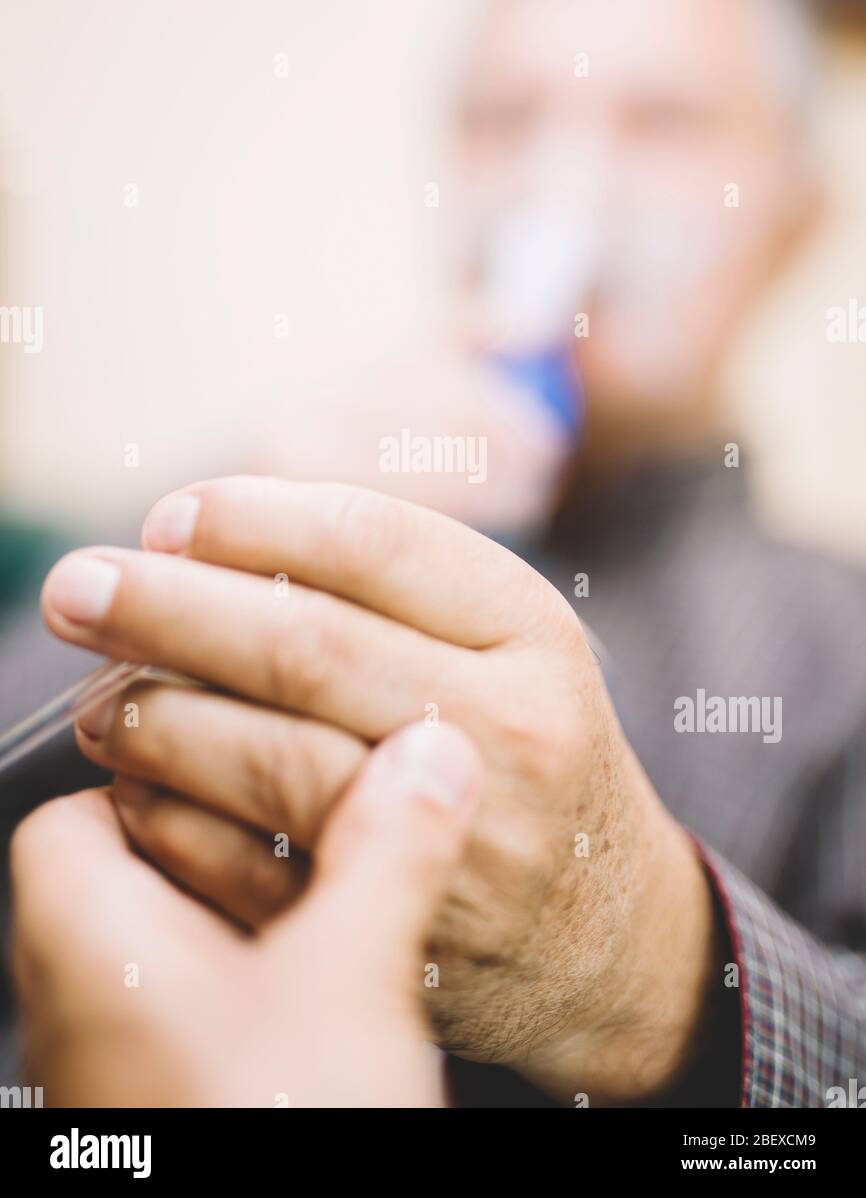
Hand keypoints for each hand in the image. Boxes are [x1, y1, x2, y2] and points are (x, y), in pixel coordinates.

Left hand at [10, 721, 479, 1106]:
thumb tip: (431, 754)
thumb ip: (390, 850)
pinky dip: (238, 992)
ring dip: (231, 921)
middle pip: (116, 874)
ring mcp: (110, 1070)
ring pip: (150, 952)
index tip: (236, 755)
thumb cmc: (270, 1133)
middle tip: (298, 824)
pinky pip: (177, 1020)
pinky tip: (317, 1003)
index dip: (153, 769)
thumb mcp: (350, 979)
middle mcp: (74, 1005)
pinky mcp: (154, 1112)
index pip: (69, 806)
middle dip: (213, 843)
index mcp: (86, 944)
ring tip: (318, 909)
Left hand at [42, 477, 718, 1103]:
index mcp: (530, 629)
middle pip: (304, 645)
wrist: (604, 927)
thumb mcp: (506, 644)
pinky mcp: (412, 932)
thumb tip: (205, 540)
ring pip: (273, 759)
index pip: (371, 539)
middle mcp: (510, 726)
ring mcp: (464, 837)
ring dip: (158, 720)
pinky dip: (175, 825)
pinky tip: (138, 793)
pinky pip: (258, 870)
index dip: (249, 518)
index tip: (166, 517)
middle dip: (166, 607)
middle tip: (79, 589)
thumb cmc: (525, 751)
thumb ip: (389, 585)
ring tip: (102, 701)